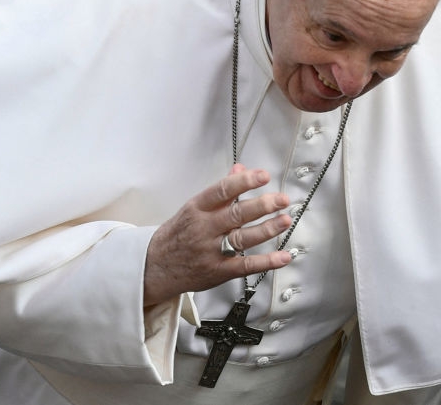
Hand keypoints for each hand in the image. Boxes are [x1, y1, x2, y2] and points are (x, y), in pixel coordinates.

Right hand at [143, 164, 292, 305]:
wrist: (154, 267)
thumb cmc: (177, 234)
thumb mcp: (193, 208)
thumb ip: (221, 191)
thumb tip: (240, 169)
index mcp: (196, 208)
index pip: (222, 191)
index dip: (244, 182)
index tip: (263, 175)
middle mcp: (203, 229)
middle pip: (236, 214)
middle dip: (262, 205)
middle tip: (281, 199)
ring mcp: (210, 251)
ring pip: (242, 238)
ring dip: (267, 229)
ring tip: (285, 220)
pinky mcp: (217, 271)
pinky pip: (244, 266)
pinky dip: (266, 262)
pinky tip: (282, 256)